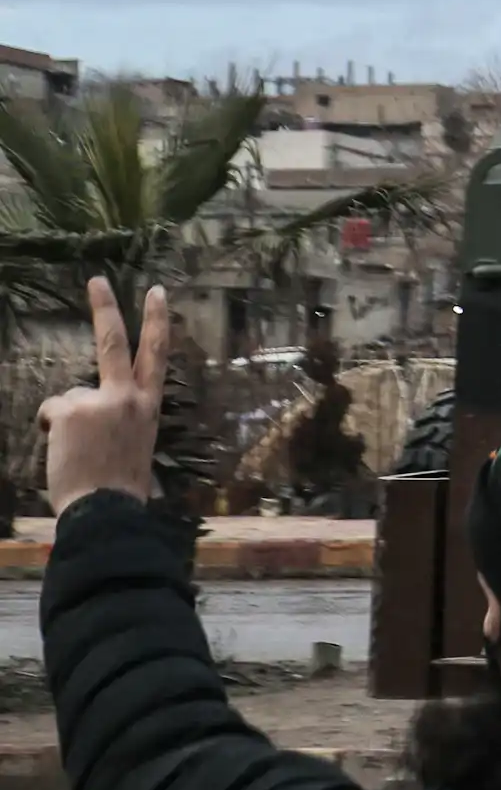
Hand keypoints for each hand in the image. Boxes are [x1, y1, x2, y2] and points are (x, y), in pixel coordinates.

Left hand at [41, 278, 166, 514]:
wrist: (106, 508)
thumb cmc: (120, 485)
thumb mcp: (134, 442)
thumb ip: (120, 416)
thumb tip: (90, 410)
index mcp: (149, 406)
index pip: (157, 355)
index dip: (158, 321)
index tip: (158, 292)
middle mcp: (128, 396)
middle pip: (115, 343)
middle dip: (106, 309)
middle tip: (97, 280)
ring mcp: (100, 400)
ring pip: (71, 396)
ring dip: (67, 420)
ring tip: (77, 451)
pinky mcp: (72, 409)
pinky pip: (53, 412)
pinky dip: (52, 430)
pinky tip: (63, 450)